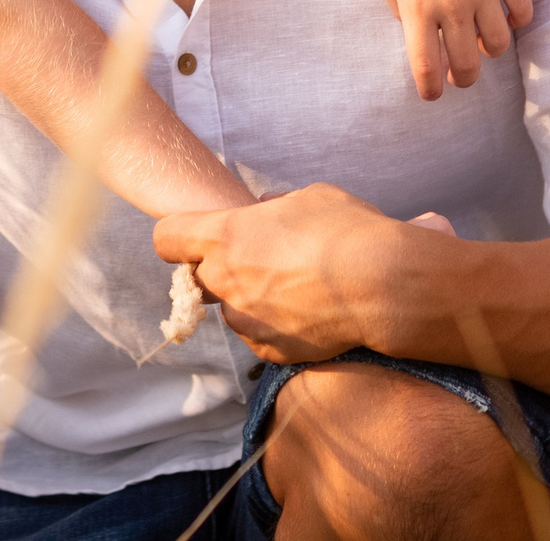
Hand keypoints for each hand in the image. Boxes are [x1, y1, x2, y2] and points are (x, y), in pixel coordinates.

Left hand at [154, 183, 438, 363]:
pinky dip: (275, 327)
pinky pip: (259, 336)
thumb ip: (273, 210)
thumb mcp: (307, 198)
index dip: (178, 237)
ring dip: (249, 301)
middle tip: (257, 263)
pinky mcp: (268, 350)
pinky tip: (308, 313)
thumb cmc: (347, 230)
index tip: (194, 239)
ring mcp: (245, 320)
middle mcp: (225, 280)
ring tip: (295, 290)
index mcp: (225, 236)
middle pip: (197, 278)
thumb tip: (263, 215)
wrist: (383, 285)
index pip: (166, 238)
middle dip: (219, 271)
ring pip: (232, 310)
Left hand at [368, 0, 531, 98]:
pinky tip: (503, 16)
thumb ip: (401, 11)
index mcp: (416, 7)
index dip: (430, 91)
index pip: (427, 69)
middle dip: (463, 79)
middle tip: (459, 75)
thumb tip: (424, 35)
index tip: (432, 94)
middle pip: (468, 65)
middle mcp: (452, 3)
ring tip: (480, 43)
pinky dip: (516, 21)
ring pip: (499, 44)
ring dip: (490, 52)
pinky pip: (523, 11)